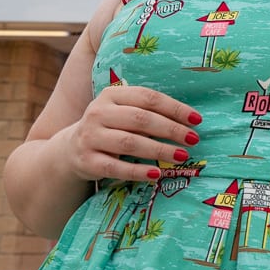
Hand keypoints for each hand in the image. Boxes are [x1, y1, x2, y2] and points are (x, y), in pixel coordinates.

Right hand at [61, 85, 201, 182]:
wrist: (71, 149)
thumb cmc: (110, 128)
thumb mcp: (123, 113)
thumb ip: (148, 112)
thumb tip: (190, 121)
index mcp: (111, 95)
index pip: (148, 98)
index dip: (175, 108)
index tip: (197, 120)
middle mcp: (98, 113)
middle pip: (141, 119)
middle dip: (171, 130)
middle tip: (193, 139)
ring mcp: (90, 137)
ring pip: (130, 143)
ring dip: (159, 150)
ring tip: (181, 156)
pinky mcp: (87, 161)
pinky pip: (116, 168)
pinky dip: (138, 171)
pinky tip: (157, 174)